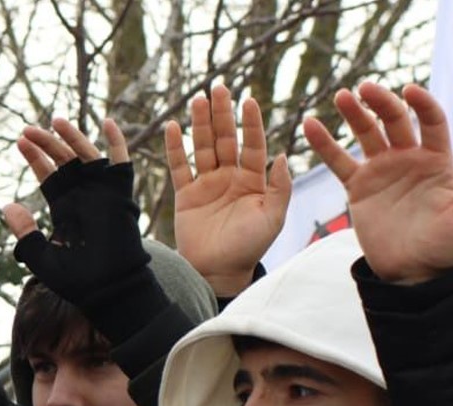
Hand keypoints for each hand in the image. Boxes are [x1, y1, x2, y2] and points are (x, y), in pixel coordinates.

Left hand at [2, 117, 149, 308]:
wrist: (107, 289)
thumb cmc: (75, 279)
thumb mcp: (40, 257)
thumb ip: (25, 233)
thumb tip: (6, 206)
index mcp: (63, 207)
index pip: (47, 174)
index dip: (34, 157)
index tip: (19, 141)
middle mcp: (82, 195)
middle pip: (62, 160)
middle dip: (46, 143)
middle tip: (27, 130)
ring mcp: (101, 192)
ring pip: (87, 155)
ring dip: (72, 137)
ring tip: (54, 122)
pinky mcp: (120, 194)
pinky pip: (121, 162)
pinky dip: (117, 142)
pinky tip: (106, 123)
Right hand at [167, 85, 290, 295]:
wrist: (219, 271)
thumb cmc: (250, 247)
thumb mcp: (273, 218)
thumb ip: (279, 187)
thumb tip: (280, 155)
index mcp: (254, 180)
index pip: (253, 144)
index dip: (250, 123)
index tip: (249, 100)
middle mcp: (230, 177)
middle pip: (225, 139)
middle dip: (223, 114)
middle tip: (220, 87)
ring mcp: (207, 184)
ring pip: (203, 147)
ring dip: (200, 123)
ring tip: (199, 99)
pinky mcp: (186, 195)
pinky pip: (180, 167)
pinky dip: (175, 148)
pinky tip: (173, 127)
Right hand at [304, 82, 452, 284]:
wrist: (413, 271)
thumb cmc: (449, 245)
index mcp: (438, 160)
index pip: (431, 122)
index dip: (422, 105)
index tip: (409, 91)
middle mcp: (409, 159)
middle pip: (395, 121)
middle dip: (381, 102)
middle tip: (364, 89)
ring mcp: (382, 171)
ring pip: (367, 134)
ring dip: (355, 113)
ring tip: (341, 96)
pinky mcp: (358, 187)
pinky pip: (338, 162)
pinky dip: (324, 143)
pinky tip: (310, 124)